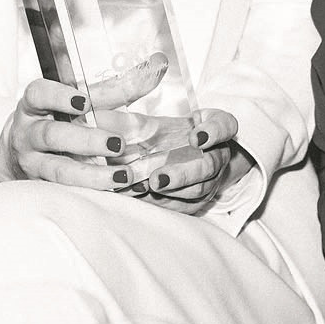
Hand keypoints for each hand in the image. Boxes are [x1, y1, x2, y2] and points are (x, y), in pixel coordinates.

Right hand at [0, 68, 147, 189]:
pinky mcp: (43, 186)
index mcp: (35, 104)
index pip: (39, 94)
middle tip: (118, 143)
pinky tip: (116, 188)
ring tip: (125, 175)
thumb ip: (115, 87)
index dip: (59, 97)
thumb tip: (156, 65)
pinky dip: (94, 190)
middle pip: (52, 135)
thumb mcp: (78, 99)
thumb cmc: (59, 117)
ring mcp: (33, 162)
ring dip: (94, 174)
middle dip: (87, 140)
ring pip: (59, 170)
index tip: (84, 101)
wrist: (23, 150)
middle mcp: (29, 133)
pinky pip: (67, 191)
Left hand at [131, 109, 248, 215]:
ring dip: (172, 191)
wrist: (184, 156)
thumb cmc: (173, 133)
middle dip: (183, 174)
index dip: (213, 132)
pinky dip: (164, 202)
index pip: (223, 127)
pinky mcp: (200, 200)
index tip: (196, 137)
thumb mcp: (163, 118)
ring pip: (197, 189)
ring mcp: (212, 180)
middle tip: (158, 179)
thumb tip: (101, 118)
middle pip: (208, 166)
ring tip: (147, 188)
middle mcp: (219, 155)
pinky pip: (185, 205)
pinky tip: (144, 197)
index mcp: (217, 128)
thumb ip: (136, 119)